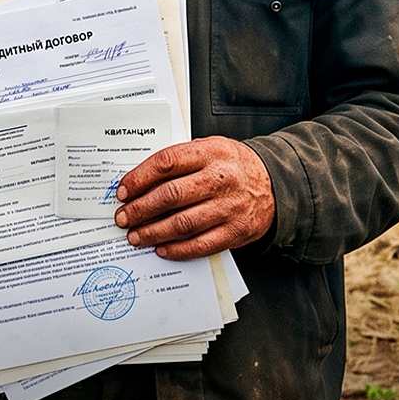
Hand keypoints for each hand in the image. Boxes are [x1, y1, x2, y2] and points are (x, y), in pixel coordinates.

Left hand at [113, 137, 274, 259]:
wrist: (275, 184)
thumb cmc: (234, 167)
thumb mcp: (210, 149)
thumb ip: (180, 160)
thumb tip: (139, 181)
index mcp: (211, 152)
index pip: (166, 163)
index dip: (139, 178)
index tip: (123, 191)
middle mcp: (220, 179)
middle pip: (170, 195)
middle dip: (140, 209)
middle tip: (123, 217)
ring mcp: (230, 207)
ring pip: (182, 223)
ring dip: (153, 232)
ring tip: (136, 236)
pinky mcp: (236, 231)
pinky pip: (201, 244)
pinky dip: (177, 249)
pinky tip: (161, 249)